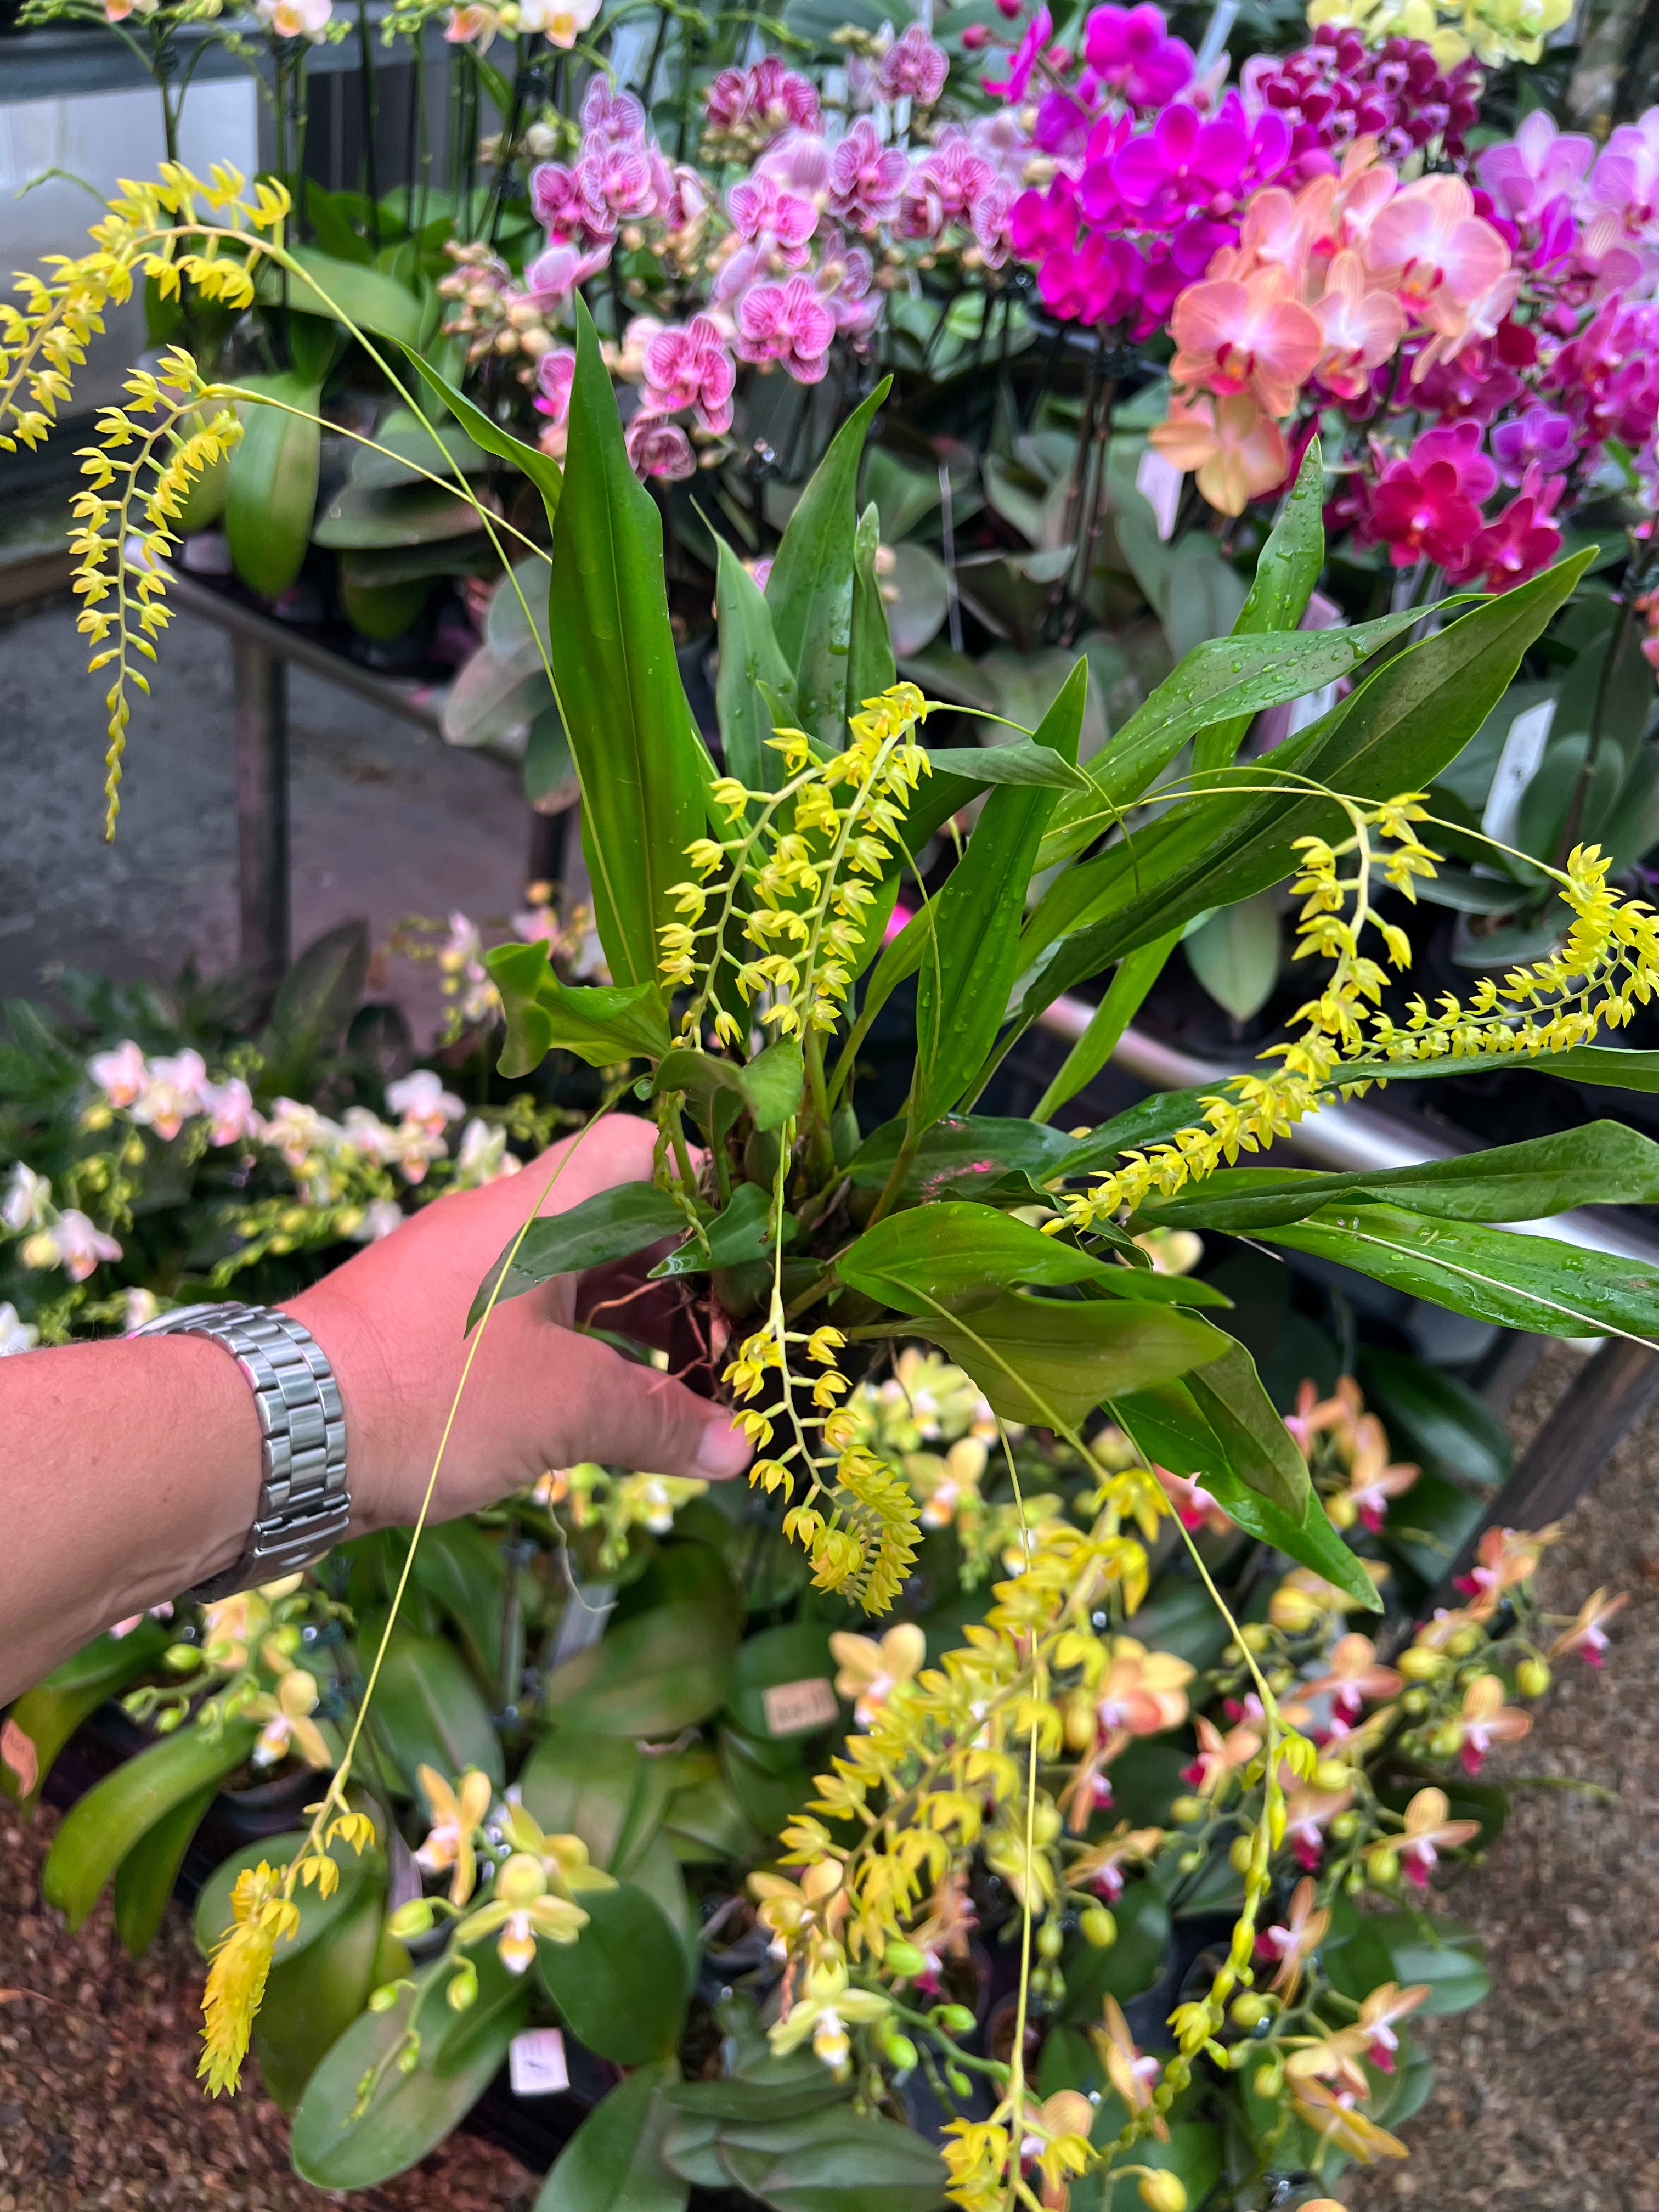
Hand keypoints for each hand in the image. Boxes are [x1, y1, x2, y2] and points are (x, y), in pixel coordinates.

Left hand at [289, 1115, 750, 1534]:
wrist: (273, 1434)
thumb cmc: (427, 1392)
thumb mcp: (562, 1409)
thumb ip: (657, 1422)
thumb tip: (736, 1451)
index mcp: (545, 1207)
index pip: (648, 1151)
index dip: (714, 1190)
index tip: (759, 1255)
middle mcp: (511, 1229)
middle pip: (627, 1227)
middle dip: (691, 1286)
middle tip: (740, 1348)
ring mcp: (475, 1281)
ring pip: (586, 1285)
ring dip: (645, 1334)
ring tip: (698, 1398)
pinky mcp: (446, 1336)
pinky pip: (543, 1331)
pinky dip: (593, 1365)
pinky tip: (625, 1422)